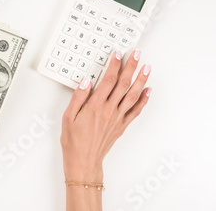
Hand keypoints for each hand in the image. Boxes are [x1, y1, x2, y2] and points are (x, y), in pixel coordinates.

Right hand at [60, 50, 151, 181]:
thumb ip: (78, 97)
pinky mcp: (121, 126)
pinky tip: (148, 91)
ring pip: (132, 95)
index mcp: (95, 106)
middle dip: (131, 67)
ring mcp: (117, 118)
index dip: (114, 65)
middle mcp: (109, 110)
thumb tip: (86, 81)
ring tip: (146, 67)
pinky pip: (135, 110)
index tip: (118, 54)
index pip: (107, 80)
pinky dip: (143, 100)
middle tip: (137, 54)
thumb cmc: (73, 141)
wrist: (83, 161)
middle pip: (123, 84)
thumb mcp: (67, 117)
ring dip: (141, 80)